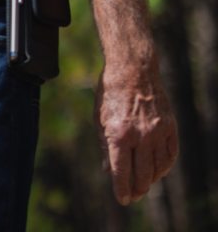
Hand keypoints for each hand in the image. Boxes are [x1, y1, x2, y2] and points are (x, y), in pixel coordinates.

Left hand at [95, 67, 177, 203]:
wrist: (133, 70)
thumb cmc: (110, 94)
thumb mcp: (99, 119)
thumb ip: (105, 147)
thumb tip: (108, 171)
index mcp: (119, 134)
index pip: (121, 171)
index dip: (121, 188)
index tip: (122, 200)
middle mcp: (140, 136)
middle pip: (142, 174)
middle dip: (137, 189)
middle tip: (134, 196)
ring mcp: (158, 132)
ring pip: (158, 167)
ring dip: (152, 180)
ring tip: (144, 185)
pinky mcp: (170, 127)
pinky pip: (171, 154)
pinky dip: (165, 166)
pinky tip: (158, 171)